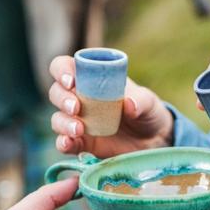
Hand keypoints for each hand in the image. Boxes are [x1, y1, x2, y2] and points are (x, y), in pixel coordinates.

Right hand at [47, 56, 174, 157]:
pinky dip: (63, 143)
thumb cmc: (147, 112)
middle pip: (56, 92)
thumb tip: (129, 104)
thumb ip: (140, 100)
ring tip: (79, 129)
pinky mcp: (81, 143)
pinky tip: (68, 143)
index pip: (64, 66)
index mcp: (90, 79)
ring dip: (63, 122)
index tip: (71, 81)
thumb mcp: (149, 101)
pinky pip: (64, 142)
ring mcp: (77, 121)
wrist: (153, 141)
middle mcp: (78, 98)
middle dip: (62, 99)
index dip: (61, 70)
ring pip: (57, 118)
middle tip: (76, 108)